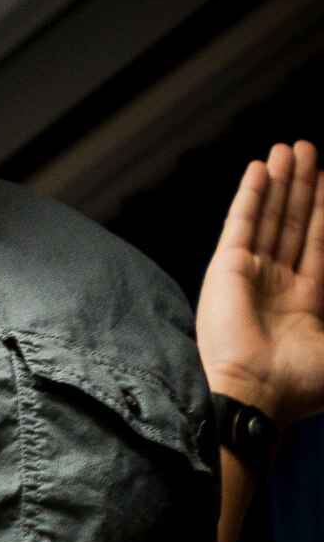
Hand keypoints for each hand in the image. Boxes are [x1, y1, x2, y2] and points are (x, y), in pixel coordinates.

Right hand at [196, 140, 323, 426]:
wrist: (255, 393)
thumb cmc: (297, 384)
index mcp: (304, 301)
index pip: (315, 242)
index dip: (321, 208)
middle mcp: (275, 282)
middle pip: (293, 222)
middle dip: (301, 185)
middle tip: (306, 148)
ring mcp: (250, 274)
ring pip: (269, 216)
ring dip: (280, 181)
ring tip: (288, 148)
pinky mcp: (227, 268)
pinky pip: (242, 222)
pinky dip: (251, 194)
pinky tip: (260, 168)